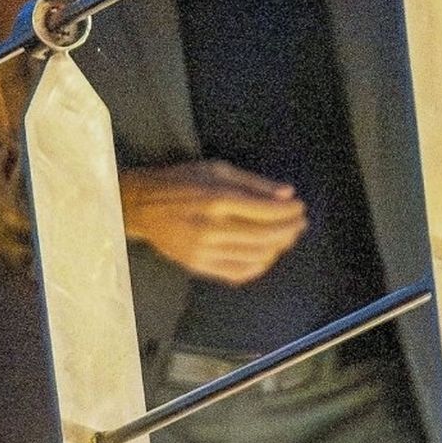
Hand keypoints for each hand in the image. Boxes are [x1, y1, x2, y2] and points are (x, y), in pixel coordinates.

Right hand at [119, 161, 307, 284]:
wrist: (141, 206)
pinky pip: (237, 273)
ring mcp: (204, 251)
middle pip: (264, 236)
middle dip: (289, 230)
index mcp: (216, 199)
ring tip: (287, 238)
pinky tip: (266, 256)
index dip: (288, 211)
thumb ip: (253, 183)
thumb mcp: (216, 169)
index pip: (265, 211)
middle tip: (300, 223)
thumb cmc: (180, 182)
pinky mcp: (198, 266)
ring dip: (277, 248)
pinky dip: (258, 267)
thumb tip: (287, 194)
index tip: (299, 207)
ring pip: (254, 256)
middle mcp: (211, 228)